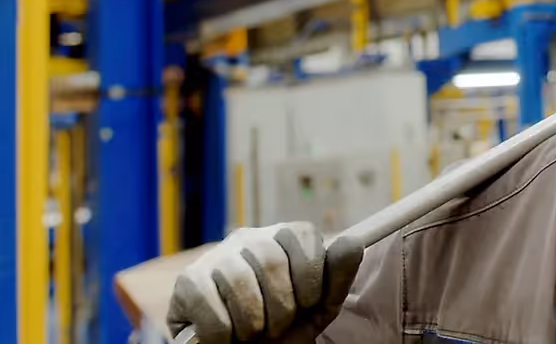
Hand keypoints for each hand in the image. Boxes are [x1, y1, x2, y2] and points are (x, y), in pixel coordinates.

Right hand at [167, 223, 363, 342]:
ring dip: (251, 322)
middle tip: (277, 326)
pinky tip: (227, 336)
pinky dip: (223, 332)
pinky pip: (208, 303)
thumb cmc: (285, 328)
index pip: (303, 235)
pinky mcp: (188, 280)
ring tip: (253, 332)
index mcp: (285, 237)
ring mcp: (216, 257)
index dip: (310, 279)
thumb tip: (353, 243)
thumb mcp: (319, 306)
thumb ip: (337, 277)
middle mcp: (249, 238)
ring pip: (237, 281)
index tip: (308, 304)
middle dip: (281, 307)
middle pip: (270, 260)